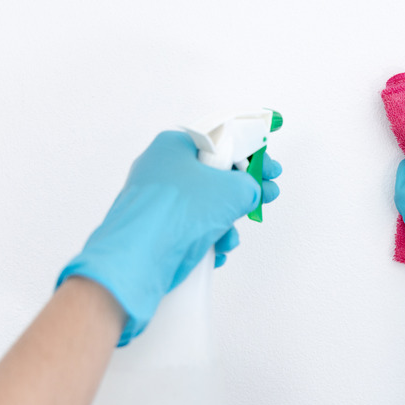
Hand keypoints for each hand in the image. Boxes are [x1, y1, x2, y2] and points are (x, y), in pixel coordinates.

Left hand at [57, 131, 281, 344]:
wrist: (136, 261)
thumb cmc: (174, 216)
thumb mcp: (231, 190)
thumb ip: (249, 185)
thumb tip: (249, 192)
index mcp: (173, 146)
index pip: (220, 143)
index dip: (250, 156)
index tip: (268, 169)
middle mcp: (160, 169)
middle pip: (214, 176)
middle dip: (241, 193)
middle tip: (264, 197)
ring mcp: (155, 201)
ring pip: (204, 207)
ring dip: (225, 223)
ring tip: (230, 237)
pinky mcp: (154, 229)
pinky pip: (190, 229)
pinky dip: (206, 239)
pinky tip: (214, 250)